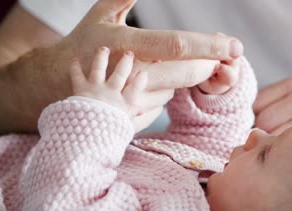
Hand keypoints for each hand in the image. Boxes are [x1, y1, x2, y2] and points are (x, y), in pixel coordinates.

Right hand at [66, 0, 243, 89]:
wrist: (55, 83)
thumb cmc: (84, 43)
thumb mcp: (101, 14)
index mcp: (127, 45)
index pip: (177, 45)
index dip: (209, 46)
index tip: (235, 46)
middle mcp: (131, 74)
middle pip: (186, 73)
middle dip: (206, 64)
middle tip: (215, 55)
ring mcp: (131, 98)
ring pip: (176, 88)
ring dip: (180, 77)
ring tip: (158, 64)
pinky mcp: (132, 114)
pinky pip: (162, 103)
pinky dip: (163, 90)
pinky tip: (148, 82)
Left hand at [71, 47, 167, 131]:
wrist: (84, 135)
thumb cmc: (106, 133)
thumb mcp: (124, 127)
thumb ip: (137, 117)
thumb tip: (149, 111)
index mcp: (124, 104)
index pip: (135, 89)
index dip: (141, 80)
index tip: (145, 72)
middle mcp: (111, 94)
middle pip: (120, 74)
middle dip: (125, 62)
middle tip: (129, 53)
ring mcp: (96, 90)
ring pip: (99, 68)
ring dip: (101, 57)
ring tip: (104, 48)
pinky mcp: (81, 89)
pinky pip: (76, 75)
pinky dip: (74, 67)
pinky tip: (74, 59)